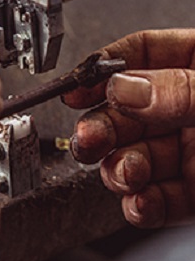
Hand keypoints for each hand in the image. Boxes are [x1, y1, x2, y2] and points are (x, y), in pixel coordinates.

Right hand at [64, 29, 194, 228]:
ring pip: (133, 157)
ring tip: (123, 173)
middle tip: (88, 139)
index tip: (77, 87)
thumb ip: (181, 88)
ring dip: (118, 168)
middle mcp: (189, 109)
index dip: (103, 69)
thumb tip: (123, 87)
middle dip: (101, 128)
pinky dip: (141, 206)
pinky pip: (157, 200)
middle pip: (125, 112)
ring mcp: (192, 152)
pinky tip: (138, 202)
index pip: (141, 55)